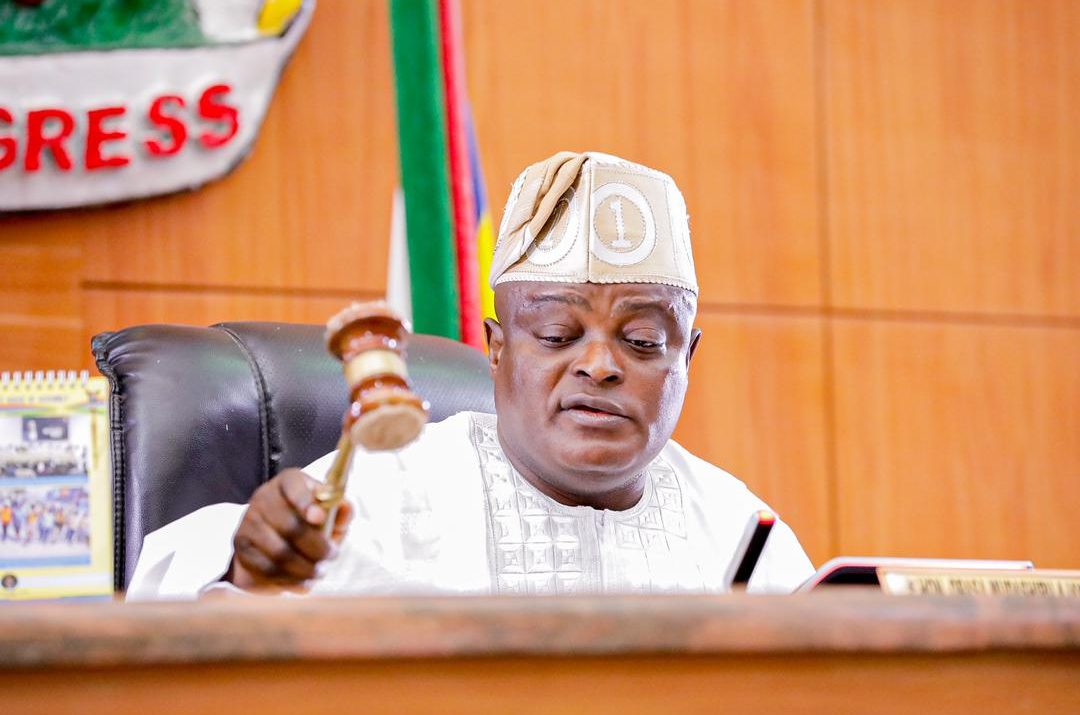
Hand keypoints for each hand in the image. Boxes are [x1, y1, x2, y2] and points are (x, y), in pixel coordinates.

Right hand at [225, 468, 352, 591]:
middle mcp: (264, 497)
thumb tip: (346, 507)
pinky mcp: (242, 547)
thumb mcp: (328, 511)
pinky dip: (289, 579)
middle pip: (289, 525)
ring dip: (304, 567)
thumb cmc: (309, 520)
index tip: (319, 518)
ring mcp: (249, 522)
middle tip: (331, 556)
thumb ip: (340, 508)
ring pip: (279, 552)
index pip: (294, 485)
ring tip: (320, 572)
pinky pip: (267, 568)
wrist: (278, 536)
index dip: (305, 502)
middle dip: (316, 546)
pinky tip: (304, 582)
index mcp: (288, 482)